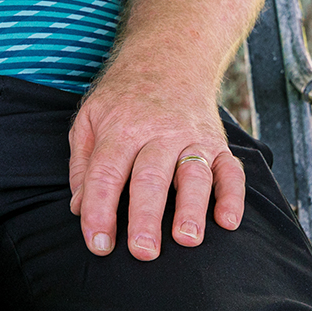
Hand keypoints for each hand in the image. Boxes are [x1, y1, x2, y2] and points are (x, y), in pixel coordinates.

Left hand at [67, 70, 245, 259]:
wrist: (167, 59)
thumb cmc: (122, 99)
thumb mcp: (89, 119)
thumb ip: (82, 164)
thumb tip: (79, 208)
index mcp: (120, 129)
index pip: (106, 173)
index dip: (100, 210)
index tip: (98, 243)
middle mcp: (157, 133)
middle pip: (150, 177)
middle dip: (146, 217)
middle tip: (142, 252)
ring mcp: (191, 137)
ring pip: (193, 174)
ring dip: (191, 208)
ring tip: (186, 239)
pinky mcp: (219, 144)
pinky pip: (230, 171)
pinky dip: (232, 196)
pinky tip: (228, 221)